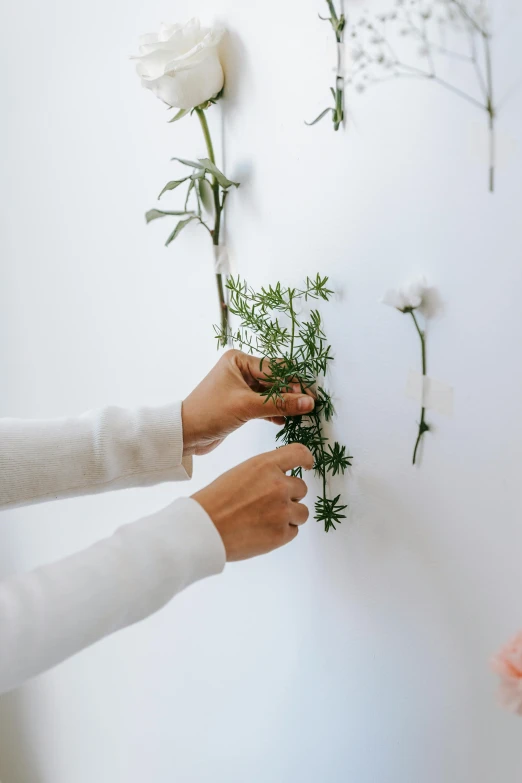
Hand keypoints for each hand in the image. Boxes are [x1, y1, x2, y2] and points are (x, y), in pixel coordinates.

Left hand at [182, 349, 314, 455]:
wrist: (185, 434)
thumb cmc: (209, 413)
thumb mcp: (246, 407)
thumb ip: (279, 404)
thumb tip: (308, 403)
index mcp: (238, 361)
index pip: (275, 369)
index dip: (294, 383)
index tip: (310, 396)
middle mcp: (240, 370)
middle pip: (275, 380)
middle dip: (291, 393)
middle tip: (310, 407)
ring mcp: (241, 387)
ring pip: (271, 393)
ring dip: (285, 403)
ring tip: (301, 415)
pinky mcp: (240, 403)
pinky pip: (264, 404)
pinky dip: (275, 411)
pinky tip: (286, 420)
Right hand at [192, 444, 313, 560]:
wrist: (204, 529)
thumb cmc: (216, 501)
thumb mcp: (241, 473)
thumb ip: (265, 473)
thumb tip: (282, 480)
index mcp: (266, 465)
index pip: (299, 453)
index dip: (306, 460)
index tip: (308, 465)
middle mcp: (278, 485)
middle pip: (301, 488)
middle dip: (289, 496)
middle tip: (268, 505)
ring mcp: (282, 510)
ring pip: (302, 512)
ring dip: (289, 516)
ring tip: (265, 520)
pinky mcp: (281, 534)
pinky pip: (293, 531)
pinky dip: (282, 533)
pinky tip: (262, 531)